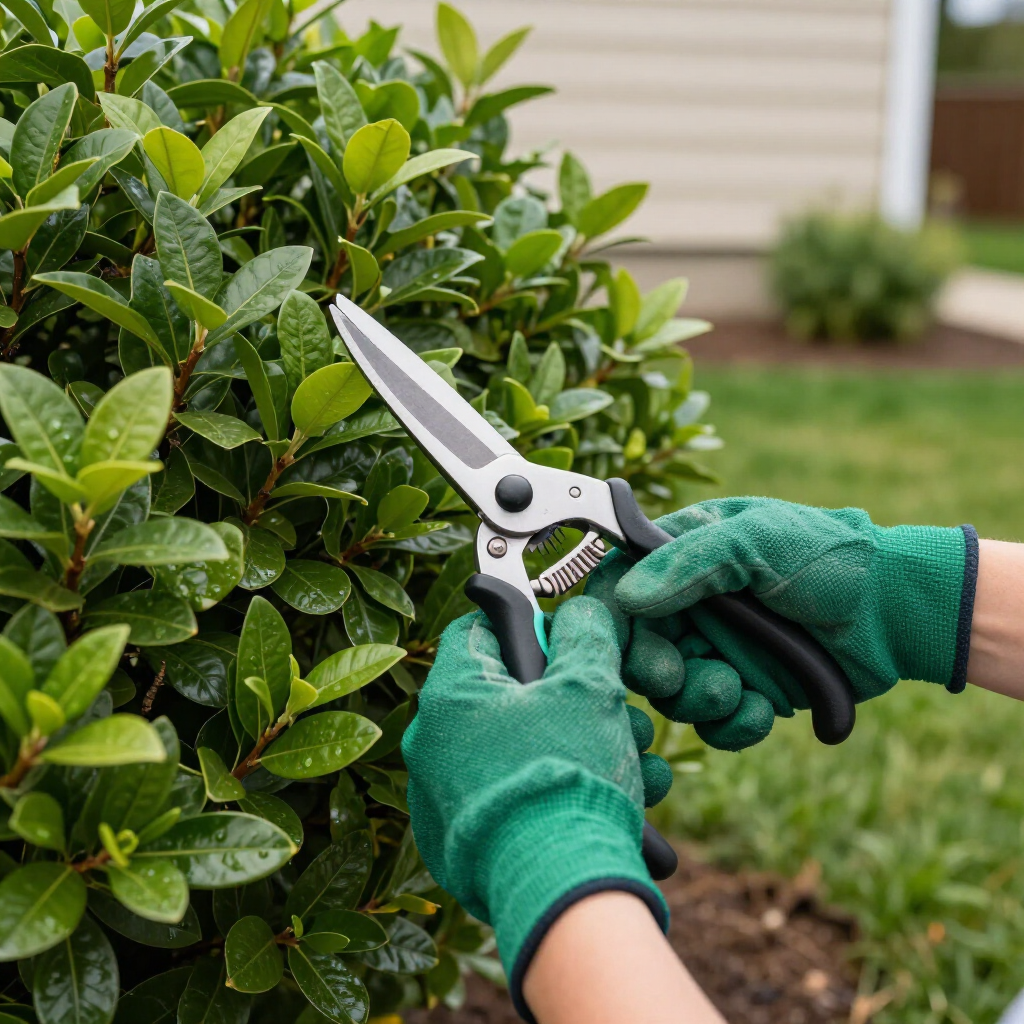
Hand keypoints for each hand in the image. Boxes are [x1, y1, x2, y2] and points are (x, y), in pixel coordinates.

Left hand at [402, 596, 671, 1020]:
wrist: (559, 888)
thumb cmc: (567, 777)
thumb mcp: (589, 685)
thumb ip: (585, 633)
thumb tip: (581, 613)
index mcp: (450, 695)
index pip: (480, 630)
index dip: (529, 628)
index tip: (566, 645)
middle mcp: (431, 745)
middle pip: (508, 697)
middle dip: (573, 700)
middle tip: (619, 713)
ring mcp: (442, 798)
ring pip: (518, 750)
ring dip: (577, 746)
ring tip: (635, 762)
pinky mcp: (459, 844)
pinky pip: (510, 798)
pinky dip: (553, 792)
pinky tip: (610, 801)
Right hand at [587, 497, 976, 749]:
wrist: (894, 611)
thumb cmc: (830, 557)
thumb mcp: (758, 540)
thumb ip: (690, 562)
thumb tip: (628, 596)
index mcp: (683, 555)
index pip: (620, 583)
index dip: (609, 615)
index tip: (614, 643)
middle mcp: (692, 605)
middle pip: (637, 648)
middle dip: (653, 668)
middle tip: (675, 675)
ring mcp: (717, 649)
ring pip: (672, 692)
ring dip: (697, 699)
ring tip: (734, 689)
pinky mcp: (745, 688)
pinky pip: (714, 723)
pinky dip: (732, 725)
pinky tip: (761, 710)